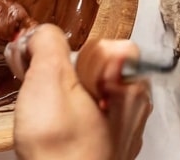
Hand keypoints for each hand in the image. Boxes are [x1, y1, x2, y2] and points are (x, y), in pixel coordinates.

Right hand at [12, 26, 150, 159]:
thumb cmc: (61, 148)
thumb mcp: (48, 77)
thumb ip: (48, 43)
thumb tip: (43, 33)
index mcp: (132, 82)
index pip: (105, 44)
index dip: (76, 55)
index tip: (58, 70)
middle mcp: (136, 107)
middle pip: (98, 70)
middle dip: (67, 75)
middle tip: (45, 92)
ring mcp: (125, 132)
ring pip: (93, 97)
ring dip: (67, 100)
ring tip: (47, 116)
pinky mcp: (109, 153)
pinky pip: (91, 123)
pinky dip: (71, 123)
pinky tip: (55, 134)